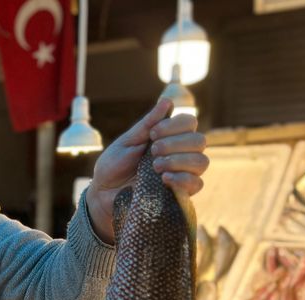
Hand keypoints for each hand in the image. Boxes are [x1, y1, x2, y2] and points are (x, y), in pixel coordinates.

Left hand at [85, 98, 208, 243]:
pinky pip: (196, 184)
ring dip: (179, 161)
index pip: (189, 123)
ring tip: (155, 167)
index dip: (175, 125)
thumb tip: (167, 102)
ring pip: (201, 162)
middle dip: (175, 144)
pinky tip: (164, 179)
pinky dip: (182, 179)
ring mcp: (182, 173)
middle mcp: (179, 153)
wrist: (103, 193)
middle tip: (153, 151)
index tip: (153, 134)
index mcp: (168, 137)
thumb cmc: (113, 165)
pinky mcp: (180, 193)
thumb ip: (147, 124)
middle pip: (199, 141)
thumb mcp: (127, 142)